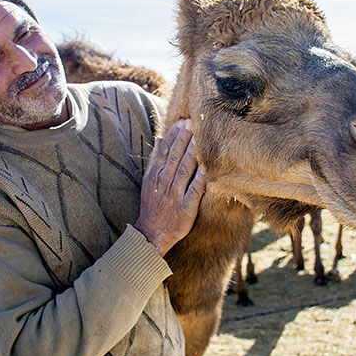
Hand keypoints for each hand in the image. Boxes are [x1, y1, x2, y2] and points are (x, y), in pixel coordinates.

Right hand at [133, 119, 206, 255]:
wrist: (151, 234)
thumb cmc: (152, 205)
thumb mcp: (148, 182)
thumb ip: (154, 160)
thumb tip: (159, 137)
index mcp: (154, 176)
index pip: (164, 152)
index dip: (173, 136)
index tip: (182, 122)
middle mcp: (163, 184)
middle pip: (174, 158)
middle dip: (183, 139)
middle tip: (193, 122)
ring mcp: (174, 196)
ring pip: (183, 171)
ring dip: (191, 154)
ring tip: (200, 138)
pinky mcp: (185, 209)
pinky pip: (193, 192)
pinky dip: (199, 179)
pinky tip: (207, 168)